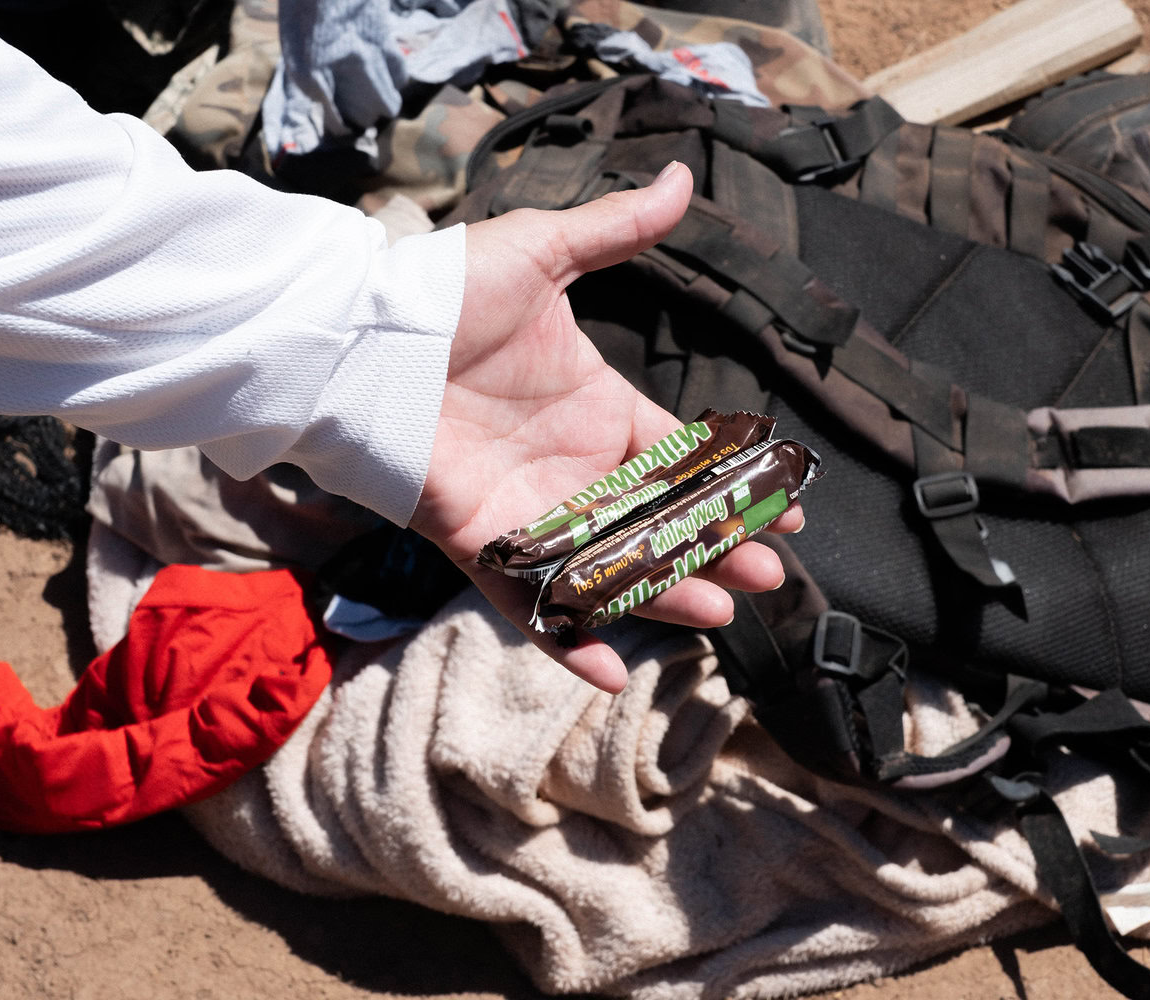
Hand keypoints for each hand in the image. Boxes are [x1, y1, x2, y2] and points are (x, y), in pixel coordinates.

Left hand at [409, 163, 802, 693]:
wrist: (362, 334)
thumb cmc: (446, 292)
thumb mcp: (543, 254)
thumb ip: (616, 232)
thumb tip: (685, 177)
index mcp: (596, 409)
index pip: (680, 459)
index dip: (732, 487)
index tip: (787, 511)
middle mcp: (570, 467)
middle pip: (659, 523)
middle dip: (716, 551)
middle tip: (770, 581)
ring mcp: (528, 509)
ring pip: (610, 565)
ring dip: (664, 594)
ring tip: (720, 619)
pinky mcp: (481, 541)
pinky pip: (530, 601)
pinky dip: (566, 638)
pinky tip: (609, 672)